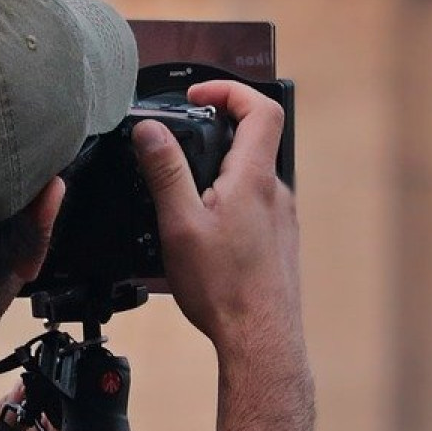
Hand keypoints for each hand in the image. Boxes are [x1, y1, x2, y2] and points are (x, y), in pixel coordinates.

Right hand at [131, 80, 302, 363]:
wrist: (260, 340)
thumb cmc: (225, 290)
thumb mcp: (180, 224)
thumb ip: (165, 172)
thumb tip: (150, 130)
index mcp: (254, 178)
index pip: (260, 108)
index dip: (229, 90)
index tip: (197, 96)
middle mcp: (276, 193)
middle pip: (251, 141)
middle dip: (212, 137)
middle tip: (177, 151)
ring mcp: (281, 219)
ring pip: (250, 178)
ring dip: (218, 176)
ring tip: (184, 203)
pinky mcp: (278, 242)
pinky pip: (253, 208)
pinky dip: (227, 206)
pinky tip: (203, 238)